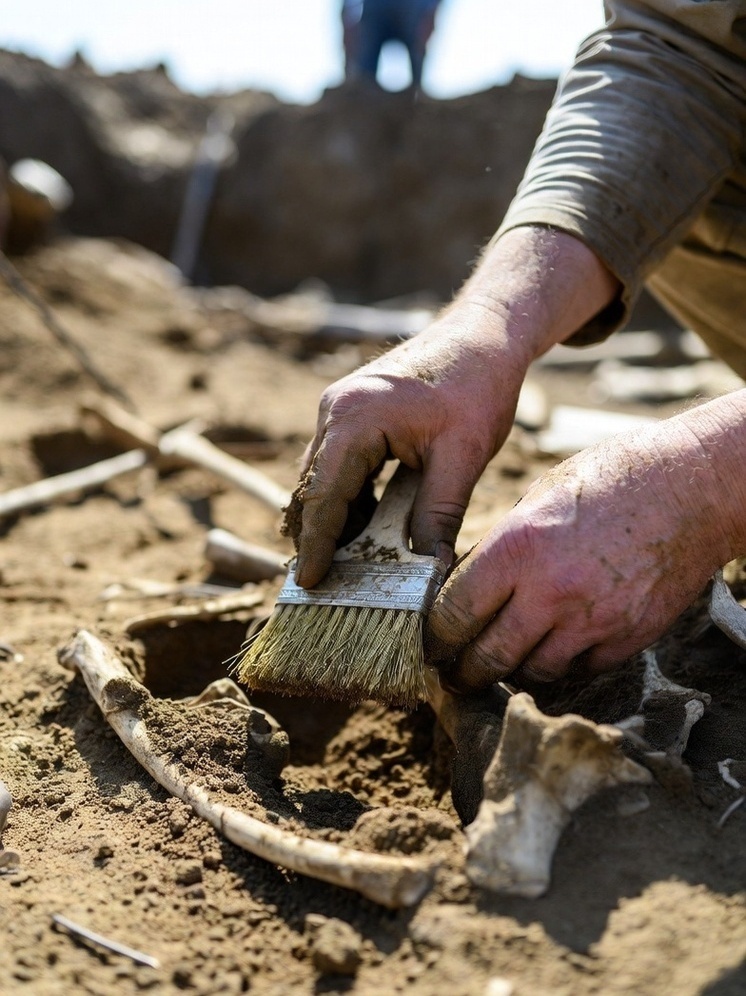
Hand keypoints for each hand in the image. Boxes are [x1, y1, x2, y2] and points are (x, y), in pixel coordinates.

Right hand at [289, 227, 621, 588]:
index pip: (323, 497)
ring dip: (334, 519)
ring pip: (322, 478)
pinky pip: (338, 464)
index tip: (309, 584)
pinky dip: (348, 498)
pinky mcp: (351, 411)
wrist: (486, 332)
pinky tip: (368, 526)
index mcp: (354, 419)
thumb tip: (423, 570)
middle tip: (327, 585)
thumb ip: (437, 515)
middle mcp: (335, 411)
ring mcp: (339, 408)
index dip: (316, 546)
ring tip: (348, 565)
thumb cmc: (477, 384)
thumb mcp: (462, 457)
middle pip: (311, 489)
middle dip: (317, 537)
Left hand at [426, 402, 745, 688]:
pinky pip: (580, 671)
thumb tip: (472, 586)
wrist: (693, 486)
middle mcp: (551, 591)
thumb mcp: (540, 498)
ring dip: (514, 671)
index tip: (430, 645)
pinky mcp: (628, 637)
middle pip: (488, 657)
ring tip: (504, 663)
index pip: (454, 613)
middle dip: (463, 673)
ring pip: (534, 672)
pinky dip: (563, 667)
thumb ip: (504, 547)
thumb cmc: (611, 478)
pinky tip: (555, 651)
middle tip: (454, 677)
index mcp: (518, 547)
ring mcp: (592, 620)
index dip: (435, 637)